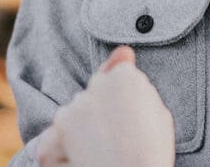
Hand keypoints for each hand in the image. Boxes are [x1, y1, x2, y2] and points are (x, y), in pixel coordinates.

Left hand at [36, 46, 174, 166]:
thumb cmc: (152, 155)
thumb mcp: (158, 112)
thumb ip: (136, 80)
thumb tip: (122, 53)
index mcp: (124, 77)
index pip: (117, 76)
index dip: (125, 101)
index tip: (132, 121)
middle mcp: (93, 88)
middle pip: (94, 93)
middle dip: (101, 111)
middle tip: (118, 139)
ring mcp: (69, 113)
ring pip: (73, 115)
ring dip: (81, 130)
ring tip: (102, 153)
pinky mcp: (51, 138)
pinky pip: (53, 140)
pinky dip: (62, 151)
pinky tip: (82, 162)